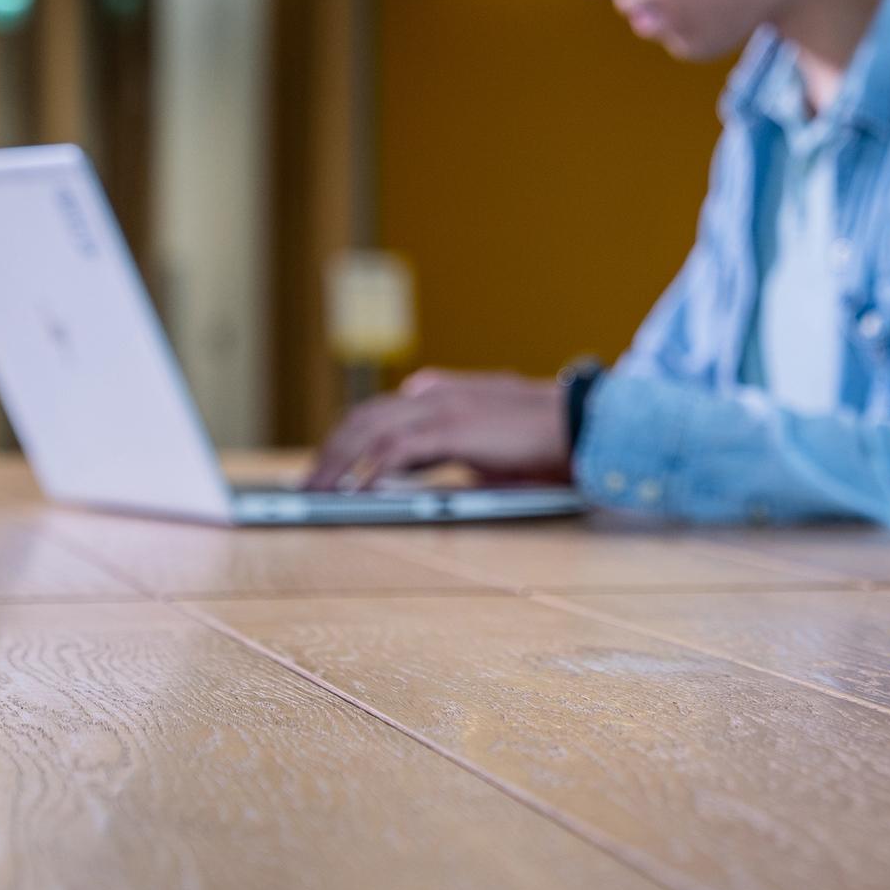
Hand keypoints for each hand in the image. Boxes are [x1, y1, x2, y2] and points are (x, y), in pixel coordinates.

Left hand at [304, 369, 571, 491]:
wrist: (583, 425)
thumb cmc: (544, 442)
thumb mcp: (487, 443)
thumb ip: (448, 446)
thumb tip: (408, 466)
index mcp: (442, 395)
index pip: (380, 413)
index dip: (347, 440)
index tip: (326, 468)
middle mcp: (435, 395)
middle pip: (364, 418)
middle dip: (330, 452)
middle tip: (306, 486)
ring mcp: (442, 407)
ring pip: (369, 429)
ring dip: (337, 463)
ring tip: (315, 494)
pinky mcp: (452, 428)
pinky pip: (395, 449)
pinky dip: (368, 470)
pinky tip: (353, 493)